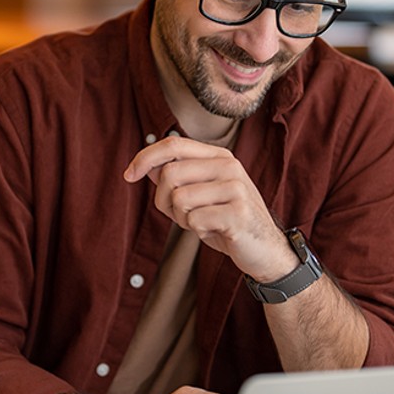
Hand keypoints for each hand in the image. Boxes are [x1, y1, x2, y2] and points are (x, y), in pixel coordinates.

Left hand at [124, 136, 297, 280]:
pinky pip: (194, 220)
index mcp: (219, 156)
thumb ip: (177, 177)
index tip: (129, 175)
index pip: (173, 144)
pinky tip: (215, 231)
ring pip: (179, 199)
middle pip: (170, 174)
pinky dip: (197, 231)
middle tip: (181, 216)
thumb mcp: (201, 193)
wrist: (264, 248)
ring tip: (202, 222)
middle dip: (164, 201)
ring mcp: (236, 188)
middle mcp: (229, 166)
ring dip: (182, 219)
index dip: (145, 157)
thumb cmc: (226, 219)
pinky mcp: (239, 213)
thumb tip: (147, 166)